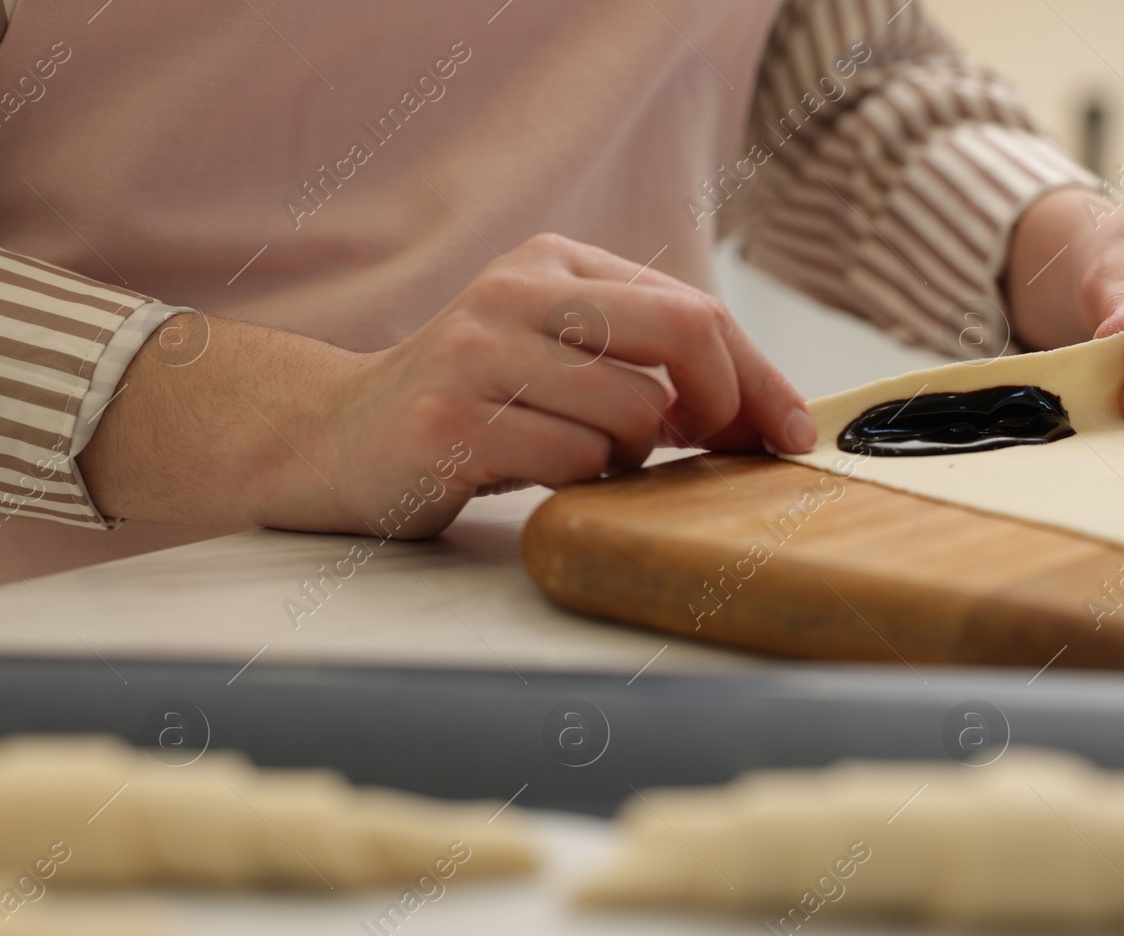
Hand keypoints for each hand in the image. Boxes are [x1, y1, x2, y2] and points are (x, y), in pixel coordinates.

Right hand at [80, 233, 814, 535]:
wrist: (331, 437)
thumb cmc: (472, 405)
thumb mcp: (556, 355)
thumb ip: (644, 362)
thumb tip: (764, 411)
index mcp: (554, 264)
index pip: (695, 310)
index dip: (759, 378)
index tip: (792, 433)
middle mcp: (516, 292)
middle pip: (685, 335)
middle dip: (725, 406)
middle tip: (711, 447)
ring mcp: (478, 353)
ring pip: (635, 412)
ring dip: (633, 457)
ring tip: (584, 458)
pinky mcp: (450, 422)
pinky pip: (574, 461)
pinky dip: (580, 483)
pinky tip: (536, 474)